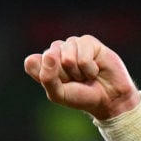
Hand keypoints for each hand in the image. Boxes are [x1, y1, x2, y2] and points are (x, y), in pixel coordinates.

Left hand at [24, 35, 138, 120]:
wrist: (108, 98)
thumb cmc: (81, 97)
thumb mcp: (58, 94)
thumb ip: (46, 77)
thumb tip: (49, 54)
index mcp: (43, 63)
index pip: (32, 63)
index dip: (46, 77)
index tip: (59, 85)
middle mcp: (56, 51)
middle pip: (49, 57)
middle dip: (63, 75)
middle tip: (75, 81)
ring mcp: (72, 45)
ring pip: (67, 56)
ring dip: (78, 72)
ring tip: (85, 75)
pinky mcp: (88, 41)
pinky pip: (83, 55)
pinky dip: (89, 69)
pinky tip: (95, 70)